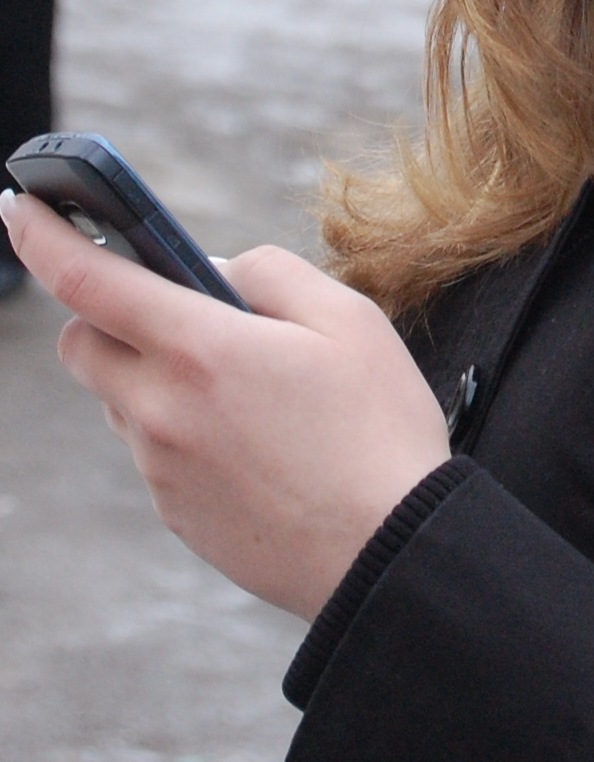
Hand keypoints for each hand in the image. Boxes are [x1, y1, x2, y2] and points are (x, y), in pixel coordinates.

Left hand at [0, 192, 450, 620]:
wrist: (389, 554)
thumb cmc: (377, 429)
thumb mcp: (347, 318)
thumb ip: (269, 273)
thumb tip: (213, 274)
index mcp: (200, 350)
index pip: (87, 281)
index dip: (42, 236)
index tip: (21, 206)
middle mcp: (162, 411)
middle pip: (82, 344)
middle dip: (108, 313)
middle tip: (181, 309)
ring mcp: (162, 470)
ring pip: (123, 398)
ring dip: (156, 373)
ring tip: (250, 387)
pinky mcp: (176, 514)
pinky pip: (156, 450)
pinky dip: (184, 427)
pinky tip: (258, 440)